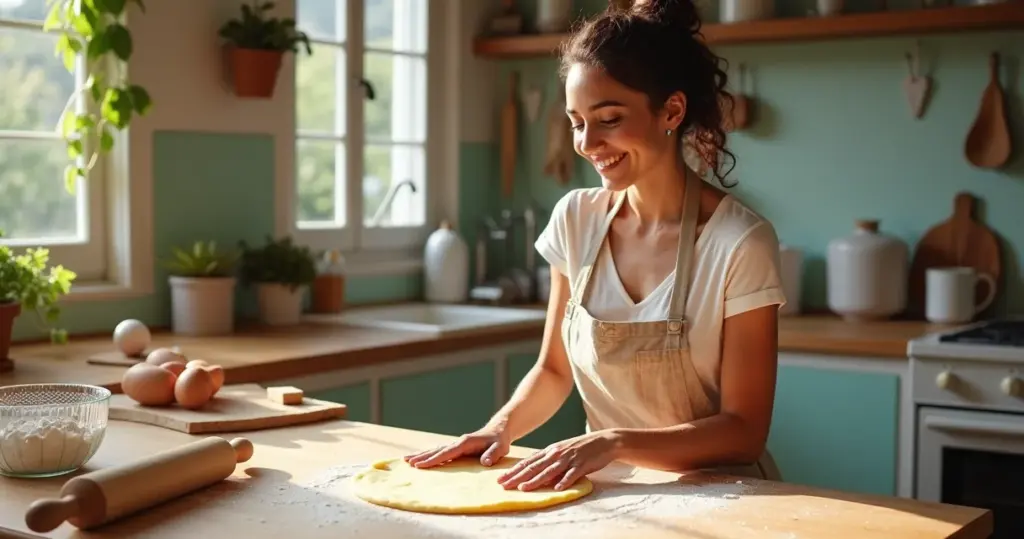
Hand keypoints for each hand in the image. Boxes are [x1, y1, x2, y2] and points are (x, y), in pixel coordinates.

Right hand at [404, 426, 510, 468]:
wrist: (499, 431)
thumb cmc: (500, 441)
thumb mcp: (500, 448)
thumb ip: (492, 454)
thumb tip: (484, 462)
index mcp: (465, 443)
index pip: (446, 453)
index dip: (433, 460)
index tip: (419, 465)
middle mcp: (458, 442)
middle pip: (436, 450)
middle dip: (421, 456)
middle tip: (406, 462)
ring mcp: (456, 444)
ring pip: (435, 450)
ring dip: (422, 455)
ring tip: (406, 460)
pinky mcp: (457, 448)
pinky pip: (440, 452)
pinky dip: (429, 455)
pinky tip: (421, 459)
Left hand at [497, 430, 619, 491]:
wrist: (604, 441)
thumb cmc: (581, 448)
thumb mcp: (562, 452)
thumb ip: (549, 461)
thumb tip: (535, 473)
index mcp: (551, 450)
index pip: (528, 462)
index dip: (514, 471)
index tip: (500, 479)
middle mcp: (557, 454)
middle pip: (534, 467)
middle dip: (518, 477)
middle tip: (504, 485)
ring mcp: (569, 459)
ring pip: (550, 471)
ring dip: (536, 480)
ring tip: (524, 488)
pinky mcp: (582, 464)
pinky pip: (572, 474)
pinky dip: (564, 481)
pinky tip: (557, 488)